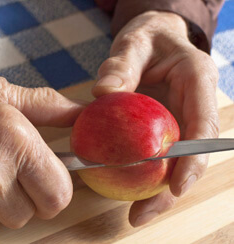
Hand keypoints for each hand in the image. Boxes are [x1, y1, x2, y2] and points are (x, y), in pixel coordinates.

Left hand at [92, 11, 218, 225]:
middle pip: (192, 156)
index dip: (194, 160)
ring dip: (158, 191)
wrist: (153, 39)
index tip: (176, 186)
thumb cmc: (148, 37)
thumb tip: (102, 92)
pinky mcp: (166, 129)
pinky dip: (144, 175)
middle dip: (173, 190)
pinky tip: (125, 191)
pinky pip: (158, 156)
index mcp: (198, 82)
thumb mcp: (134, 43)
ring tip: (135, 214)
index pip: (203, 125)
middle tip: (142, 214)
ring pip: (177, 162)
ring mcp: (181, 121)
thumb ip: (120, 65)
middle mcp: (195, 107)